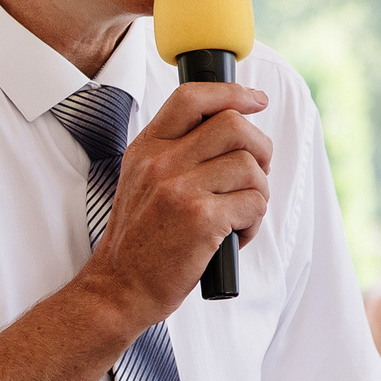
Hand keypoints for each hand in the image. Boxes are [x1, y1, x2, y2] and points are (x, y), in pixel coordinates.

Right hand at [82, 82, 272, 332]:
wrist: (120, 287)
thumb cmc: (139, 241)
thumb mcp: (141, 182)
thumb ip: (175, 154)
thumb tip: (231, 131)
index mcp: (146, 149)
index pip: (191, 99)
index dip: (232, 92)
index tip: (256, 100)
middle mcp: (161, 163)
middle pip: (233, 125)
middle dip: (260, 148)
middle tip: (257, 173)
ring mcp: (180, 190)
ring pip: (250, 167)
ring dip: (258, 193)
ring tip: (239, 215)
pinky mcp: (201, 219)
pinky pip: (254, 203)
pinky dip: (254, 223)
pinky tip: (234, 237)